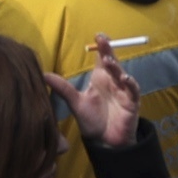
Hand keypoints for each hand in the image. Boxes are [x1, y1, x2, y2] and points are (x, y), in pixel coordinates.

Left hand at [49, 35, 144, 150]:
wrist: (104, 142)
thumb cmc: (92, 120)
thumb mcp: (75, 103)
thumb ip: (63, 88)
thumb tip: (44, 74)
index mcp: (99, 79)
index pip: (101, 59)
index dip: (101, 47)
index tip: (98, 35)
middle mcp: (112, 82)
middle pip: (112, 62)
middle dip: (108, 50)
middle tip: (103, 39)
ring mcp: (123, 92)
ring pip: (122, 74)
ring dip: (116, 66)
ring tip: (108, 60)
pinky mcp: (132, 103)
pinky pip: (133, 91)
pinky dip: (131, 84)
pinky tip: (125, 79)